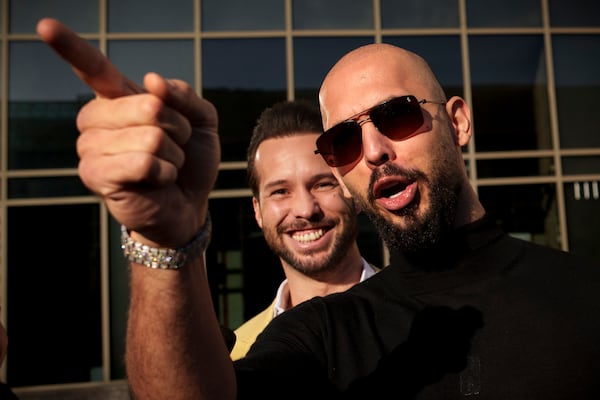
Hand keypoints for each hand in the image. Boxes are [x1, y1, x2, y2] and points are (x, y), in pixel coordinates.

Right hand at [36, 18, 219, 245]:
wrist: (188, 204)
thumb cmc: (189, 160)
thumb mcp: (200, 121)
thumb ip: (183, 96)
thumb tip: (152, 80)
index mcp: (117, 98)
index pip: (92, 67)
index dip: (70, 46)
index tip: (45, 25)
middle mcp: (96, 119)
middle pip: (150, 106)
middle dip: (178, 129)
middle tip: (173, 147)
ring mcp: (91, 147)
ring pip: (150, 137)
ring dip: (172, 155)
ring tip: (164, 166)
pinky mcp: (95, 175)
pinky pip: (143, 162)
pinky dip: (164, 173)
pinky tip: (157, 181)